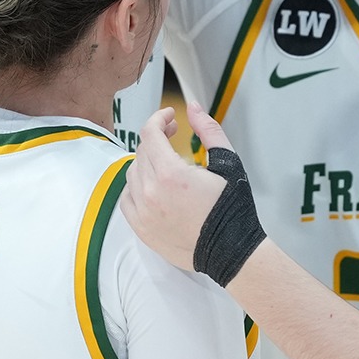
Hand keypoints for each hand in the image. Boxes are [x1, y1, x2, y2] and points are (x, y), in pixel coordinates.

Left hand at [123, 102, 237, 273]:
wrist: (231, 250)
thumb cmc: (232, 208)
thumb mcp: (227, 162)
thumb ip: (209, 130)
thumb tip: (193, 107)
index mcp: (171, 174)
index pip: (150, 133)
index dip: (159, 118)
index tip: (170, 116)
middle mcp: (151, 192)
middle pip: (142, 151)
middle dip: (157, 138)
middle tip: (174, 136)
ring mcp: (142, 212)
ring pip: (132, 173)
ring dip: (147, 161)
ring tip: (166, 162)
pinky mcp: (141, 229)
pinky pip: (126, 198)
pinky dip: (135, 186)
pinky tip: (152, 184)